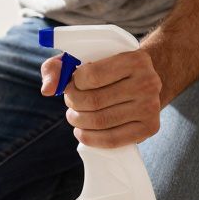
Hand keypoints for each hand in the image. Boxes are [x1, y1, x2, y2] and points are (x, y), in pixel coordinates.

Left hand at [40, 49, 162, 147]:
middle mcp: (148, 82)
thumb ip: (57, 68)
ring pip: (100, 121)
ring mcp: (151, 106)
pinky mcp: (150, 127)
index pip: (89, 76)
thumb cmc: (107, 70)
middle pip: (93, 102)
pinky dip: (90, 138)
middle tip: (71, 102)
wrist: (142, 82)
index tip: (71, 84)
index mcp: (134, 59)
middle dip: (73, 104)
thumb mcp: (82, 59)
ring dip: (78, 121)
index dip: (72, 84)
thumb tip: (47, 89)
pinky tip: (82, 131)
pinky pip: (112, 140)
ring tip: (75, 116)